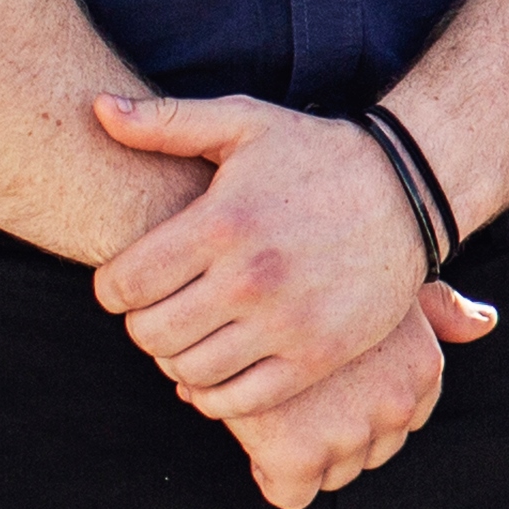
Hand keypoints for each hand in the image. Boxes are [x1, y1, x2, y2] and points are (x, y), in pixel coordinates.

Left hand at [87, 95, 471, 420]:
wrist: (412, 190)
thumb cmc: (318, 154)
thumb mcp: (246, 122)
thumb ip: (167, 120)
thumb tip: (96, 107)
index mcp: (223, 222)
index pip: (123, 285)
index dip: (113, 287)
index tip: (130, 280)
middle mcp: (253, 277)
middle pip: (150, 334)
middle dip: (143, 324)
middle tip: (160, 307)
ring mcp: (288, 322)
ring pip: (188, 373)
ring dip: (177, 359)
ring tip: (191, 333)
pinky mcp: (318, 354)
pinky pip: (239, 401)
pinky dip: (214, 395)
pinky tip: (218, 368)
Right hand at [219, 290, 498, 508]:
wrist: (238, 278)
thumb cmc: (314, 273)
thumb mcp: (385, 283)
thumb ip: (438, 308)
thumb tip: (485, 323)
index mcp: (425, 368)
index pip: (404, 420)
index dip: (361, 407)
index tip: (330, 383)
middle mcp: (397, 404)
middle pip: (368, 452)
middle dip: (333, 431)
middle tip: (297, 395)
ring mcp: (350, 432)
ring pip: (330, 474)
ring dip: (301, 450)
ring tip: (275, 405)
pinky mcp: (298, 456)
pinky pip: (290, 494)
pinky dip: (269, 470)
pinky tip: (256, 428)